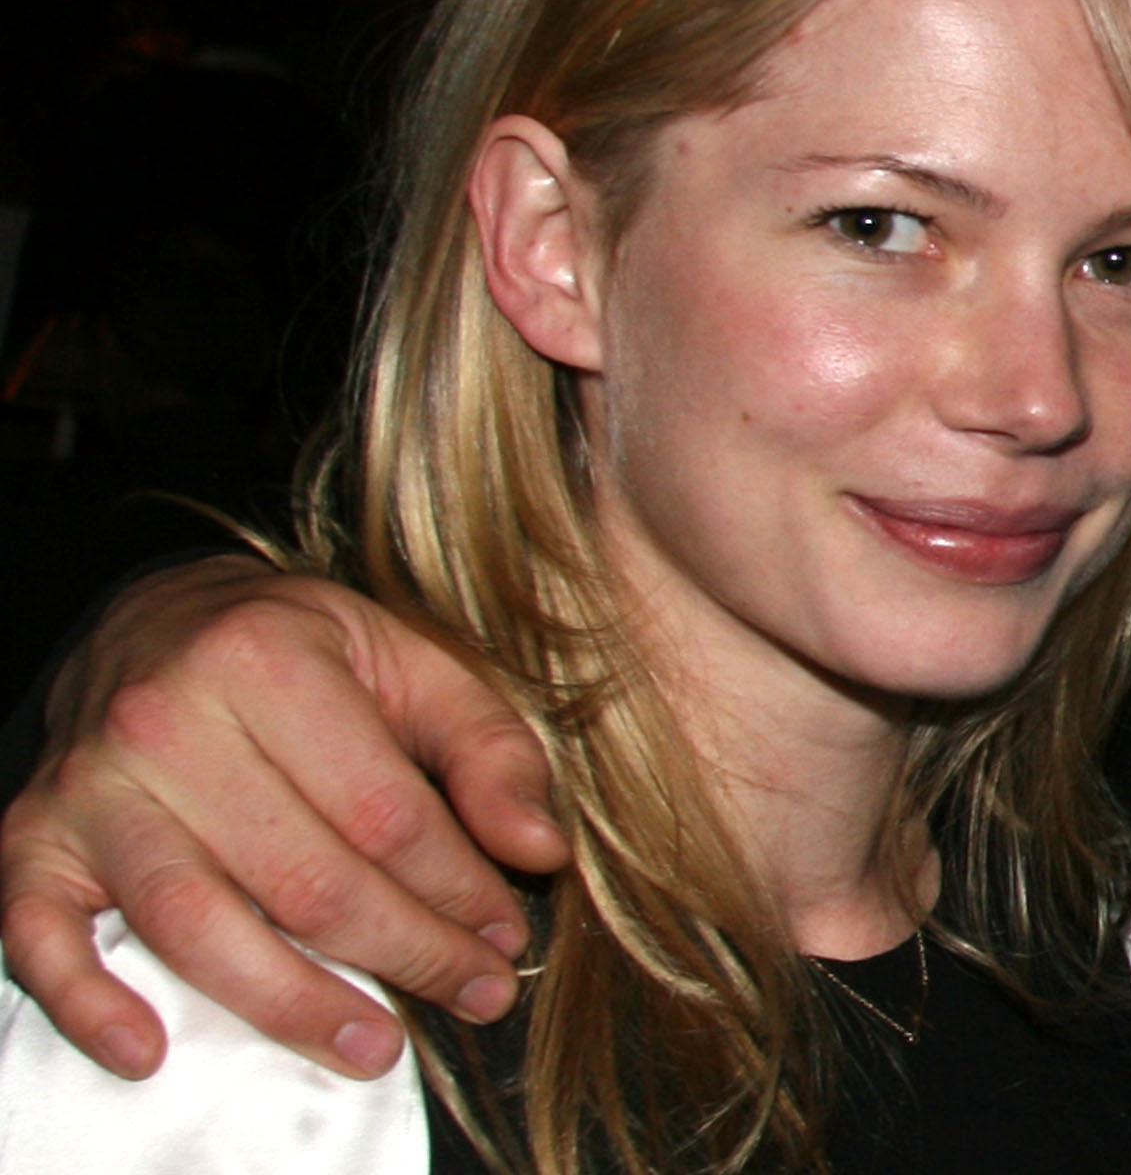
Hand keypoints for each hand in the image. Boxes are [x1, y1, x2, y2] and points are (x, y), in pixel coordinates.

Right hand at [0, 557, 569, 1079]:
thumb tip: (540, 849)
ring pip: (196, 924)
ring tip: (373, 1045)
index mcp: (267, 658)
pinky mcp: (31, 840)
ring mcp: (90, 787)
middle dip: (407, 952)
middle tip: (474, 994)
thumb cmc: (299, 650)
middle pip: (303, 879)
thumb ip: (489, 748)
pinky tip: (151, 1051)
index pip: (384, 812)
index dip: (458, 888)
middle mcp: (167, 720)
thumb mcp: (410, 662)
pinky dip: (88, 1004)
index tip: (505, 936)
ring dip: (292, 1002)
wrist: (154, 617)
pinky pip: (40, 936)